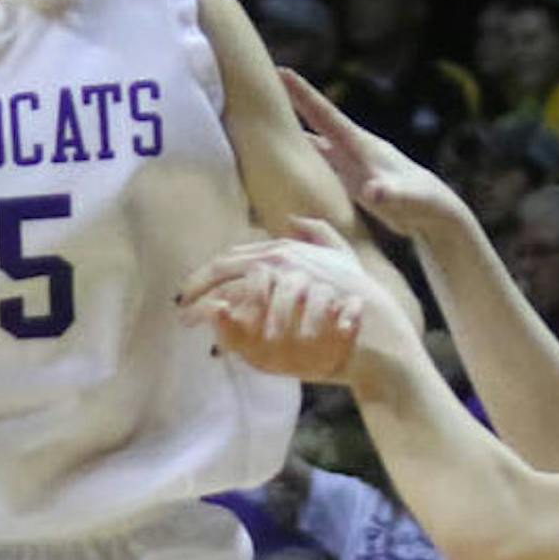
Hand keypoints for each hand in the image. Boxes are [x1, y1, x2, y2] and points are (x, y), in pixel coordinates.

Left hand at [181, 221, 417, 389]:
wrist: (378, 338)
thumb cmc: (361, 302)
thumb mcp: (345, 258)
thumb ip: (321, 235)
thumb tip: (293, 220)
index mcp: (288, 248)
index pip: (233, 257)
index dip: (206, 274)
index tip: (190, 291)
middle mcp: (281, 259)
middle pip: (222, 271)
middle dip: (196, 290)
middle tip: (180, 311)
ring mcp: (281, 285)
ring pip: (227, 295)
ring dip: (204, 310)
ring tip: (191, 324)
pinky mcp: (282, 312)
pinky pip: (242, 320)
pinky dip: (223, 328)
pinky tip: (212, 339)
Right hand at [277, 70, 464, 239]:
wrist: (433, 212)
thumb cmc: (422, 202)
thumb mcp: (406, 197)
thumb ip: (390, 192)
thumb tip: (374, 192)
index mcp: (361, 146)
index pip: (326, 115)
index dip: (303, 94)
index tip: (280, 71)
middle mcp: (352, 149)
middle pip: (315, 121)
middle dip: (291, 102)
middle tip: (260, 83)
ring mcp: (350, 164)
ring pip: (314, 143)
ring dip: (291, 131)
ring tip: (263, 119)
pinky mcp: (350, 180)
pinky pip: (319, 165)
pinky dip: (301, 158)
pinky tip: (284, 159)